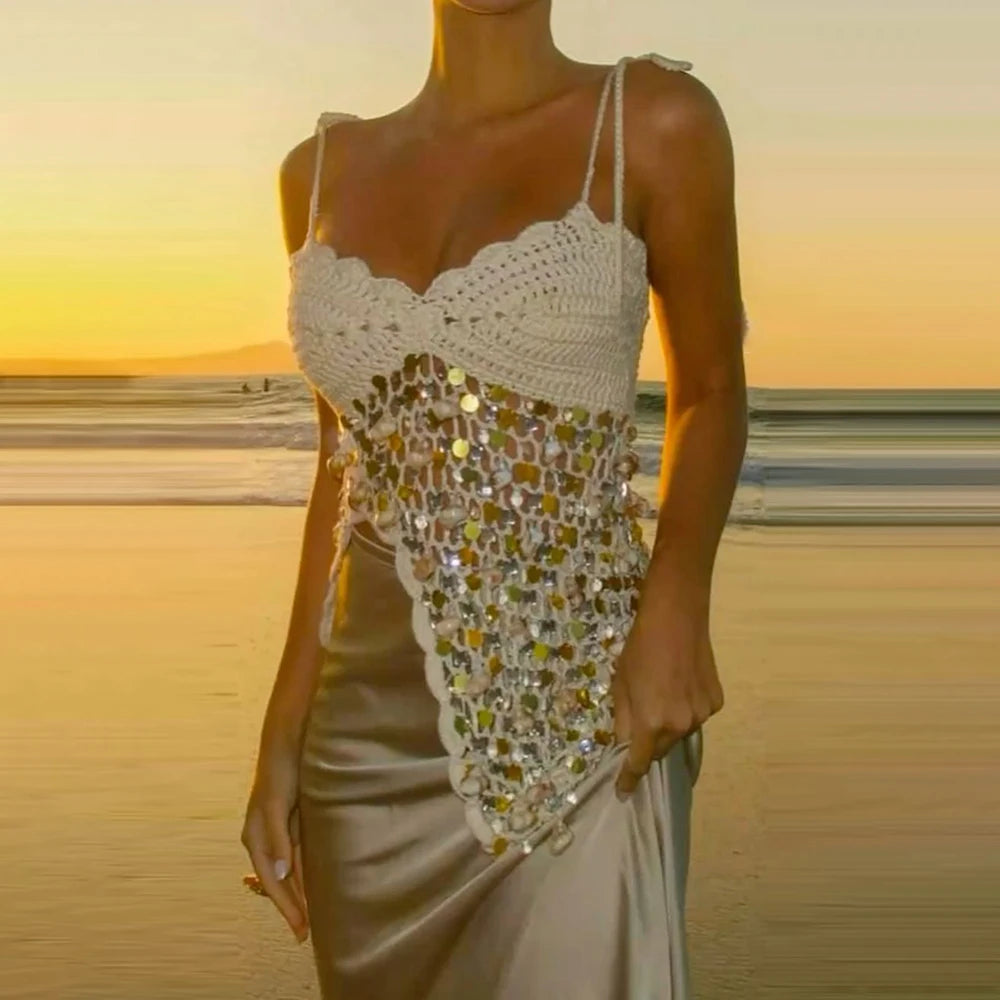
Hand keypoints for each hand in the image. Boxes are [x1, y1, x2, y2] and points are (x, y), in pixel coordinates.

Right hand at [241, 731, 308, 941]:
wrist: (290, 740)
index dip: (285, 906)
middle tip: (306, 933)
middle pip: (279, 880)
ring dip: (299, 891)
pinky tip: (316, 881)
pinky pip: (299, 853)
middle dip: (291, 905)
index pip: (271, 881)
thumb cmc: (281, 770)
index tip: (300, 930)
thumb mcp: (278, 803)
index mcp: (255, 836)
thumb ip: (278, 837)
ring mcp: (279, 829)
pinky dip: (305, 871)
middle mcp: (265, 837)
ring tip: (312, 916)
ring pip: (289, 869)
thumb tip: (279, 874)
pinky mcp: (293, 820)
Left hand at [612, 585, 723, 798]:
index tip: (623, 793)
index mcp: (651, 723)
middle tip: (641, 721)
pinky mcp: (716, 702)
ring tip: (663, 694)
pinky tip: (682, 685)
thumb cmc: (640, 648)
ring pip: (679, 733)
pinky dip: (686, 709)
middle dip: (648, 744)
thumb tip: (624, 743)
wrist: (676, 618)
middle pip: (660, 749)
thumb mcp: (621, 683)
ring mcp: (702, 715)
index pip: (639, 763)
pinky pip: (696, 715)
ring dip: (668, 725)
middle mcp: (679, 726)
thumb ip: (622, 718)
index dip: (629, 779)